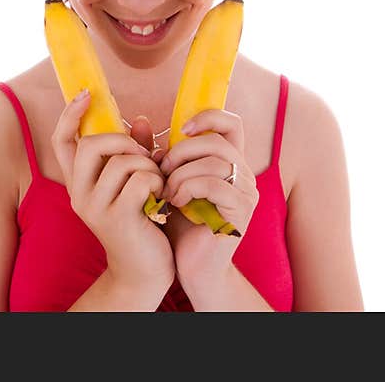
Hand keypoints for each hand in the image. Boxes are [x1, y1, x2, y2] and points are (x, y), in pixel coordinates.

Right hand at [51, 91, 174, 295]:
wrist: (145, 272)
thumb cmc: (142, 223)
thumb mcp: (135, 184)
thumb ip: (134, 152)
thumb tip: (141, 120)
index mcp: (78, 183)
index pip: (62, 141)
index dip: (71, 114)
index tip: (86, 93)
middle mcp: (79, 194)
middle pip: (91, 145)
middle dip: (123, 141)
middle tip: (145, 155)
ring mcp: (94, 207)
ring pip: (121, 161)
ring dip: (148, 165)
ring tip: (159, 183)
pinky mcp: (117, 219)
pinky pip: (140, 180)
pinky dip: (157, 182)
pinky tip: (163, 198)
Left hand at [157, 109, 258, 289]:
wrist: (191, 267)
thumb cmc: (178, 224)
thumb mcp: (164, 182)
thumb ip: (156, 154)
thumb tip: (139, 122)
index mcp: (228, 162)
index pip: (230, 123)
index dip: (206, 117)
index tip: (179, 131)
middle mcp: (243, 173)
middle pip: (216, 140)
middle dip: (181, 152)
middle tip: (162, 171)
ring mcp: (245, 192)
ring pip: (213, 161)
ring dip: (181, 174)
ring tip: (167, 192)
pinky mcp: (241, 211)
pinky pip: (214, 184)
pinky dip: (188, 189)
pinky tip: (175, 203)